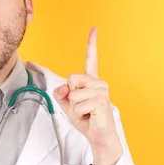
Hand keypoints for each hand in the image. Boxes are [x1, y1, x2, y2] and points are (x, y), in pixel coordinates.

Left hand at [53, 27, 122, 164]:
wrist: (98, 136)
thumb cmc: (86, 119)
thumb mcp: (67, 105)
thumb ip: (61, 93)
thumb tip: (65, 87)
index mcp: (91, 81)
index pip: (91, 59)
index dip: (92, 43)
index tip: (95, 28)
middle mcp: (99, 82)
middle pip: (72, 78)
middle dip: (70, 95)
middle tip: (81, 107)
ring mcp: (102, 91)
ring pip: (74, 95)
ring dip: (75, 108)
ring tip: (86, 114)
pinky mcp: (102, 101)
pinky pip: (79, 105)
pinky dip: (79, 115)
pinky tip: (90, 117)